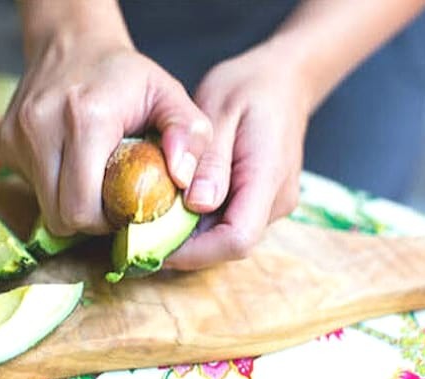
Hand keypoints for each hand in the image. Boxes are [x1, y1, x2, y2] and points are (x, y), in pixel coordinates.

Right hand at [0, 34, 210, 236]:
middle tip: (111, 202)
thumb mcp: (169, 94)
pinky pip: (30, 187)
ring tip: (92, 178)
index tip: (125, 208)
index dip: (107, 222)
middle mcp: (41, 128)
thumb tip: (183, 180)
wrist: (72, 43)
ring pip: (43, 206)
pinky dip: (53, 187)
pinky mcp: (3, 142)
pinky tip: (70, 162)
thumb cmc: (125, 75)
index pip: (83, 208)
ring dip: (70, 203)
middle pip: (60, 216)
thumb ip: (189, 134)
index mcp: (86, 120)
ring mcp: (16, 136)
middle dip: (89, 220)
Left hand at [166, 41, 311, 269]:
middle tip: (141, 228)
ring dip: (190, 233)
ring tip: (153, 214)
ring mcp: (272, 203)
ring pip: (226, 236)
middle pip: (228, 244)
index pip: (237, 238)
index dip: (194, 251)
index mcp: (268, 177)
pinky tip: (175, 201)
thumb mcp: (220, 110)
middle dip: (185, 245)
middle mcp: (276, 200)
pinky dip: (200, 219)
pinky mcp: (263, 201)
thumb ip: (211, 161)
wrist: (284, 80)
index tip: (152, 240)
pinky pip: (229, 220)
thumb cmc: (249, 87)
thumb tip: (198, 206)